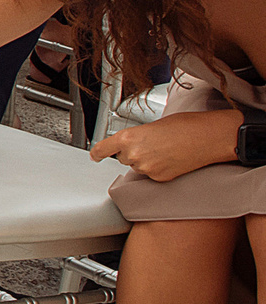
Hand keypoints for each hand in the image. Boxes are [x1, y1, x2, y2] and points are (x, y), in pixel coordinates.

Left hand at [92, 110, 238, 183]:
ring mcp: (146, 168)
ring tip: (165, 150)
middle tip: (152, 144)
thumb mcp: (153, 125)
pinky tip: (170, 159)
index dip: (97, 153)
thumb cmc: (185, 126)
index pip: (103, 149)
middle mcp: (133, 154)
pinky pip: (151, 175)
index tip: (95, 155)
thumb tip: (132, 142)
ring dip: (146, 161)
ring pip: (137, 167)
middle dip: (132, 152)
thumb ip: (137, 136)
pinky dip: (158, 169)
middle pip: (122, 158)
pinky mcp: (159, 178)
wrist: (208, 137)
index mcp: (128, 137)